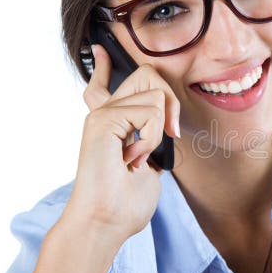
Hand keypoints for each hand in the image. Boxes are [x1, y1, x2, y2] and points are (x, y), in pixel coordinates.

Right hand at [63, 43, 180, 243]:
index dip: (105, 67)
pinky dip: (152, 139)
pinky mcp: (102, 119)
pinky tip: (132, 159)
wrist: (105, 222)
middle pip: (148, 75)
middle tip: (168, 135)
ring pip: (156, 93)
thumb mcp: (149, 166)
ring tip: (138, 158)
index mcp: (110, 125)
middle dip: (172, 101)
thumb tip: (166, 128)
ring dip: (159, 131)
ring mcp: (101, 114)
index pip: (103, 85)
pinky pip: (151, 112)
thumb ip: (152, 141)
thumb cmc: (125, 204)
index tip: (99, 50)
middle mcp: (103, 114)